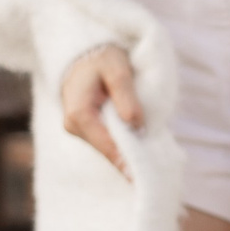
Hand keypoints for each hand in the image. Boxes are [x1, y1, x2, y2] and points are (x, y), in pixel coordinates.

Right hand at [59, 44, 140, 175]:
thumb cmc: (100, 57)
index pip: (107, 145)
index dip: (128, 161)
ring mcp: (79, 129)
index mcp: (79, 113)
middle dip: (130, 160)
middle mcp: (74, 125)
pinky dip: (124, 146)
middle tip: (155, 175)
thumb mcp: (116, 68)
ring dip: (129, 154)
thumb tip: (136, 124)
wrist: (83, 54)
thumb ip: (126, 95)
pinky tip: (141, 152)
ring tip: (151, 165)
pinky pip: (108, 142)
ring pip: (108, 149)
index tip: (145, 177)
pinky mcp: (87, 129)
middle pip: (108, 151)